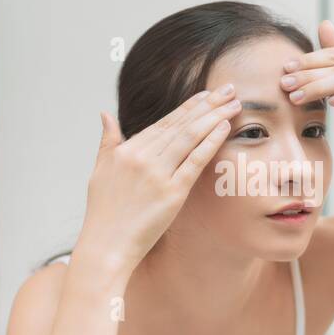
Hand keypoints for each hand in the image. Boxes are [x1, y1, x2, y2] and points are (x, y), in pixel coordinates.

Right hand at [76, 85, 242, 274]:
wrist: (106, 245)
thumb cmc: (104, 212)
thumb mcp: (99, 170)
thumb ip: (107, 141)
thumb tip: (105, 115)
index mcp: (126, 150)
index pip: (164, 123)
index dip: (188, 107)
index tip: (206, 95)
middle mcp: (142, 157)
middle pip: (181, 125)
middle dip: (208, 105)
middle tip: (229, 89)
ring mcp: (157, 174)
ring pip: (190, 137)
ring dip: (214, 117)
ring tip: (234, 104)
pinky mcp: (172, 193)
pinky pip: (195, 161)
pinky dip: (210, 142)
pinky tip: (224, 127)